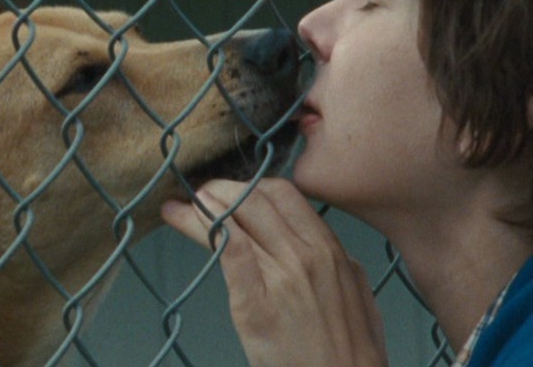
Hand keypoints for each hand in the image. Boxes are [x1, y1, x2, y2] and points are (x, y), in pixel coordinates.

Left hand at [161, 178, 386, 365]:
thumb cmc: (352, 356)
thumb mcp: (357, 299)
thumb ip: (339, 268)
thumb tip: (327, 251)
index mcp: (330, 250)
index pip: (284, 195)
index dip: (251, 187)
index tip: (233, 193)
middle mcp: (307, 254)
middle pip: (256, 199)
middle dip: (222, 190)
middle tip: (201, 196)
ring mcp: (282, 276)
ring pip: (236, 218)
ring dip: (202, 207)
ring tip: (180, 208)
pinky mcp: (255, 303)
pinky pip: (229, 251)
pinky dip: (205, 228)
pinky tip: (183, 220)